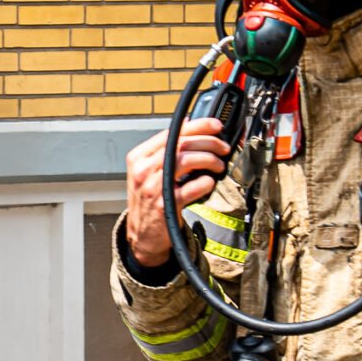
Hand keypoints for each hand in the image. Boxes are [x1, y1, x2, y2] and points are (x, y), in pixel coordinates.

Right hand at [124, 116, 232, 267]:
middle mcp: (143, 170)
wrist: (142, 235)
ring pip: (187, 159)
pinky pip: (193, 187)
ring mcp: (153, 187)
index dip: (198, 126)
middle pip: (181, 143)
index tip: (215, 126)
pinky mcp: (166, 204)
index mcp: (139, 157)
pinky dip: (206, 182)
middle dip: (209, 142)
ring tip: (219, 165)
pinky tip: (209, 183)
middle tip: (223, 147)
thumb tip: (190, 127)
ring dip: (209, 159)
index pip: (171, 132)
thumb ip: (165, 151)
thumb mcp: (148, 172)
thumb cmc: (148, 201)